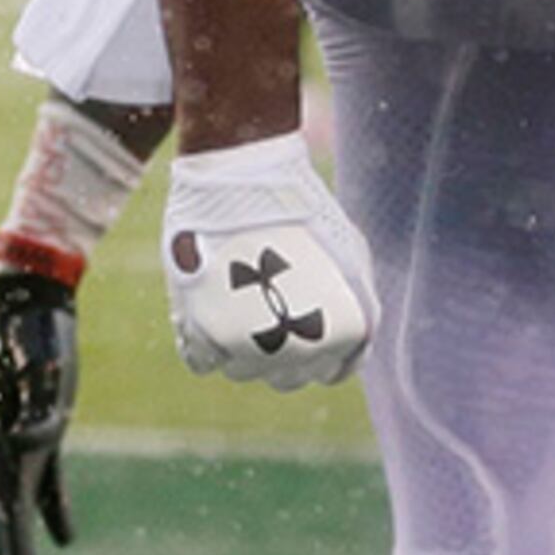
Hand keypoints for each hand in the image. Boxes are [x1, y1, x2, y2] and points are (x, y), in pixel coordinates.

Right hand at [0, 267, 79, 554]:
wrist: (28, 298)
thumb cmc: (34, 330)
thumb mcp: (40, 365)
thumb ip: (37, 405)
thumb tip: (32, 444)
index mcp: (8, 445)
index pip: (11, 516)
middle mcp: (9, 449)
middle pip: (9, 521)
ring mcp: (24, 440)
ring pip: (24, 506)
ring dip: (23, 548)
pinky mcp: (46, 425)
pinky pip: (50, 480)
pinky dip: (58, 509)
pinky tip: (66, 537)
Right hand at [161, 132, 378, 389]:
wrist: (243, 176)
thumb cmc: (302, 212)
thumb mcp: (350, 258)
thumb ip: (356, 309)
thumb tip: (344, 358)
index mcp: (340, 331)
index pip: (329, 373)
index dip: (321, 354)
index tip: (308, 326)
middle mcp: (294, 348)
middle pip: (285, 378)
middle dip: (284, 354)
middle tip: (274, 312)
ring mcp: (244, 344)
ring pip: (242, 372)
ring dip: (245, 350)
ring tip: (245, 303)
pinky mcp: (198, 329)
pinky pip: (203, 363)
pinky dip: (209, 345)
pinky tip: (216, 310)